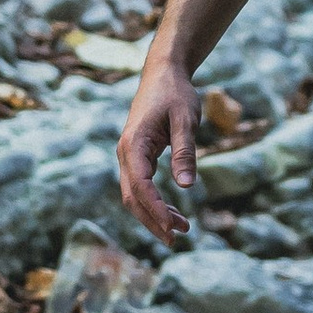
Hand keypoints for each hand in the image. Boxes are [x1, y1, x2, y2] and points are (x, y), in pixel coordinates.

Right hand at [118, 56, 200, 244]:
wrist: (163, 73)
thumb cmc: (176, 94)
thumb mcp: (186, 120)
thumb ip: (185, 152)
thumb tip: (187, 187)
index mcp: (134, 143)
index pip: (140, 185)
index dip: (155, 209)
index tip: (173, 227)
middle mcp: (125, 152)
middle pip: (132, 197)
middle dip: (153, 220)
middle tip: (177, 238)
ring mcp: (129, 156)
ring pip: (134, 195)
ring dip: (154, 215)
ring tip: (181, 230)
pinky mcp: (137, 157)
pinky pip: (140, 186)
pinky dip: (154, 203)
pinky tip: (173, 214)